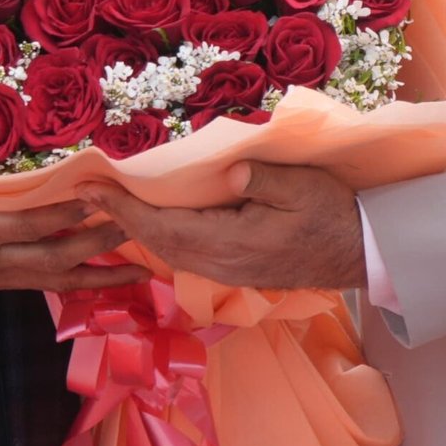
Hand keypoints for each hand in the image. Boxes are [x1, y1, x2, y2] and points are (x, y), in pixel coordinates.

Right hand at [0, 158, 147, 299]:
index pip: (31, 222)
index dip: (70, 210)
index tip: (104, 191)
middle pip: (55, 256)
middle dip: (99, 242)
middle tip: (139, 223)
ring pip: (54, 281)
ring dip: (98, 275)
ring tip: (142, 268)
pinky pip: (41, 288)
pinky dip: (75, 286)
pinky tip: (103, 284)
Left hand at [76, 161, 364, 290]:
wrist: (360, 252)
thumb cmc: (333, 213)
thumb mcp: (302, 187)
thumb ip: (262, 180)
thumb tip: (229, 174)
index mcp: (233, 242)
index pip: (164, 227)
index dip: (124, 210)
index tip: (92, 190)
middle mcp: (222, 264)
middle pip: (156, 244)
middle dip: (118, 219)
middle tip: (84, 193)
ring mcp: (227, 271)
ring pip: (167, 253)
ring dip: (134, 230)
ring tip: (107, 206)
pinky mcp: (234, 270)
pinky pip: (183, 255)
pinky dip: (157, 238)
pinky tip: (149, 225)